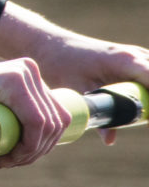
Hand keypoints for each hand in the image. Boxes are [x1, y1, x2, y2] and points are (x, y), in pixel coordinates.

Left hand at [0, 3, 148, 145]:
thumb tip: (109, 140)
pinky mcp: (133, 61)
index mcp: (125, 60)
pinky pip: (148, 76)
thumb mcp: (76, 88)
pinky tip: (139, 105)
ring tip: (139, 116)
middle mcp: (135, 55)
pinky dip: (146, 89)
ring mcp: (136, 56)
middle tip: (142, 120)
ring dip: (148, 97)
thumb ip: (96, 113)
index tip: (147, 121)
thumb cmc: (60, 64)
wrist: (48, 45)